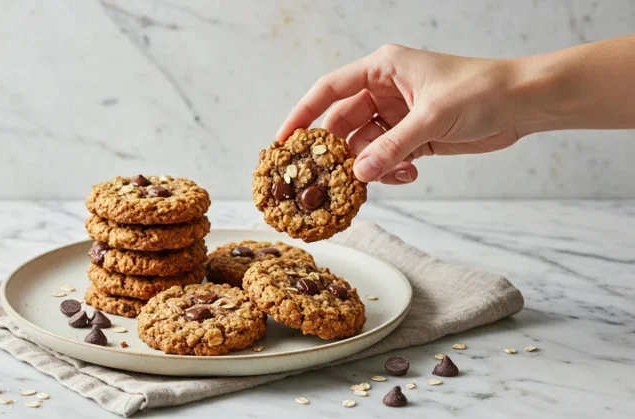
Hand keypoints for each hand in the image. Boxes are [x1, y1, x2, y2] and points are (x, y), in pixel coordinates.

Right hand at [275, 44, 520, 183]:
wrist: (523, 104)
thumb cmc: (480, 91)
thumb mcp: (431, 119)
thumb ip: (392, 148)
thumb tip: (358, 174)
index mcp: (382, 68)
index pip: (329, 90)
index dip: (303, 115)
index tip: (284, 142)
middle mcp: (385, 90)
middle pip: (344, 123)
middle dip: (340, 151)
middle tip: (330, 178)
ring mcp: (399, 115)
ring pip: (366, 145)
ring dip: (371, 165)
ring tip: (383, 177)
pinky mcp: (414, 136)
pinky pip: (388, 157)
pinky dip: (391, 169)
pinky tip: (408, 174)